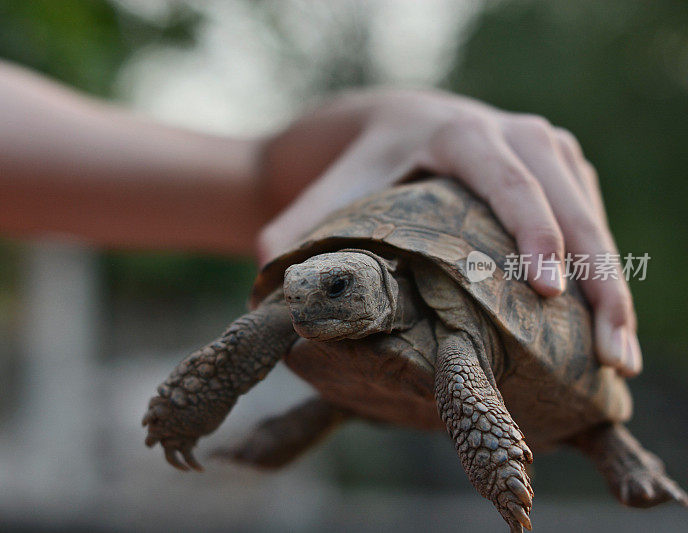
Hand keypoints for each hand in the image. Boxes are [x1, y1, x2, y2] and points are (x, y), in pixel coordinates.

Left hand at [257, 89, 639, 376]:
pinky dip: (608, 271)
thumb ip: (297, 228)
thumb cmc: (369, 162)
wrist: (403, 123)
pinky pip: (597, 220)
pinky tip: (607, 325)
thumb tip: (261, 276)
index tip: (549, 291)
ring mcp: (550, 149)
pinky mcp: (565, 168)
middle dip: (599, 281)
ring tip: (620, 358)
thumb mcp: (335, 187)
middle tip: (611, 353)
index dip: (534, 235)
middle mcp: (516, 135)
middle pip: (571, 208)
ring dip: (615, 287)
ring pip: (596, 218)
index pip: (510, 184)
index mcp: (461, 137)